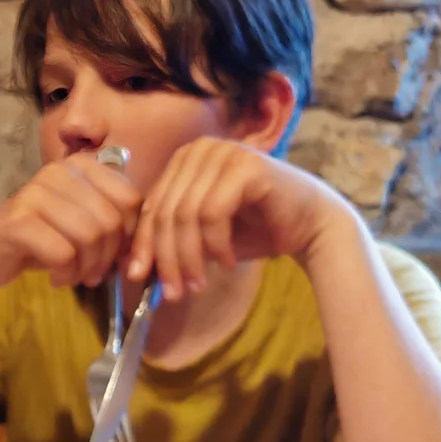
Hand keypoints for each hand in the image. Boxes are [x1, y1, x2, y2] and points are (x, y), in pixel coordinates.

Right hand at [0, 152, 142, 296]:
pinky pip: (63, 252)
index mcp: (80, 165)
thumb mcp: (81, 223)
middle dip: (107, 257)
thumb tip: (147, 242)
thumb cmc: (40, 241)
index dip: (130, 236)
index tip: (115, 259)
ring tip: (74, 277)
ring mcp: (35, 193)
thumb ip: (114, 220)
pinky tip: (56, 279)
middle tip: (93, 275)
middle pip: (110, 220)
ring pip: (89, 236)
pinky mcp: (18, 221)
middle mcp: (58, 171)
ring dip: (87, 268)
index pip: (130, 199)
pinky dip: (65, 274)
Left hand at [126, 138, 355, 301]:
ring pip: (186, 215)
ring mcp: (224, 153)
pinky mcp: (247, 165)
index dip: (143, 245)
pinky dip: (216, 245)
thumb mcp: (200, 237)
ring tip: (199, 284)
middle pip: (165, 212)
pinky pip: (213, 213)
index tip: (139, 279)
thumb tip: (131, 269)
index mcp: (183, 160)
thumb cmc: (253, 231)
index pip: (151, 206)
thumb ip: (168, 241)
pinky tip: (228, 262)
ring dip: (191, 258)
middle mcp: (200, 149)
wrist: (309, 226)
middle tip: (175, 292)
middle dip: (167, 258)